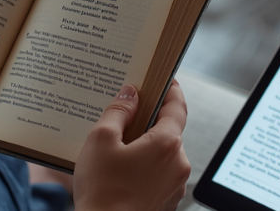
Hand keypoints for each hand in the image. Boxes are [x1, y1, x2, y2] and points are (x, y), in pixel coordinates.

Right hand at [74, 80, 190, 210]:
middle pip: (169, 130)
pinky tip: (122, 169)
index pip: (177, 106)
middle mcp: (178, 164)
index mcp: (167, 144)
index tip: (164, 80)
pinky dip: (145, 166)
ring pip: (163, 154)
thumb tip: (130, 93)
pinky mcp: (166, 200)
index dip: (170, 90)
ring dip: (145, 145)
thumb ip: (119, 111)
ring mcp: (174, 185)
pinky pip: (159, 173)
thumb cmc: (102, 192)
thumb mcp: (101, 140)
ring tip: (117, 146)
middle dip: (149, 120)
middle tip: (127, 112)